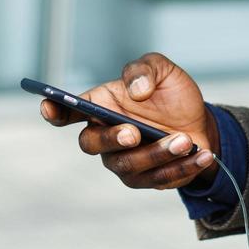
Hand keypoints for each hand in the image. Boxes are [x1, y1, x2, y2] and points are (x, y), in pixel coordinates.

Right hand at [39, 52, 221, 189]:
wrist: (200, 122)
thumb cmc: (172, 94)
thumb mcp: (163, 70)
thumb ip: (145, 69)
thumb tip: (135, 89)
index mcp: (101, 106)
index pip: (68, 111)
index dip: (54, 110)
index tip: (48, 107)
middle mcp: (104, 136)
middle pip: (91, 144)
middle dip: (110, 139)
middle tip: (134, 133)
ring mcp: (123, 161)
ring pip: (128, 165)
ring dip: (157, 153)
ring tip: (184, 140)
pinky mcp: (146, 179)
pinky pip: (158, 179)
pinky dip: (181, 166)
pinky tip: (200, 153)